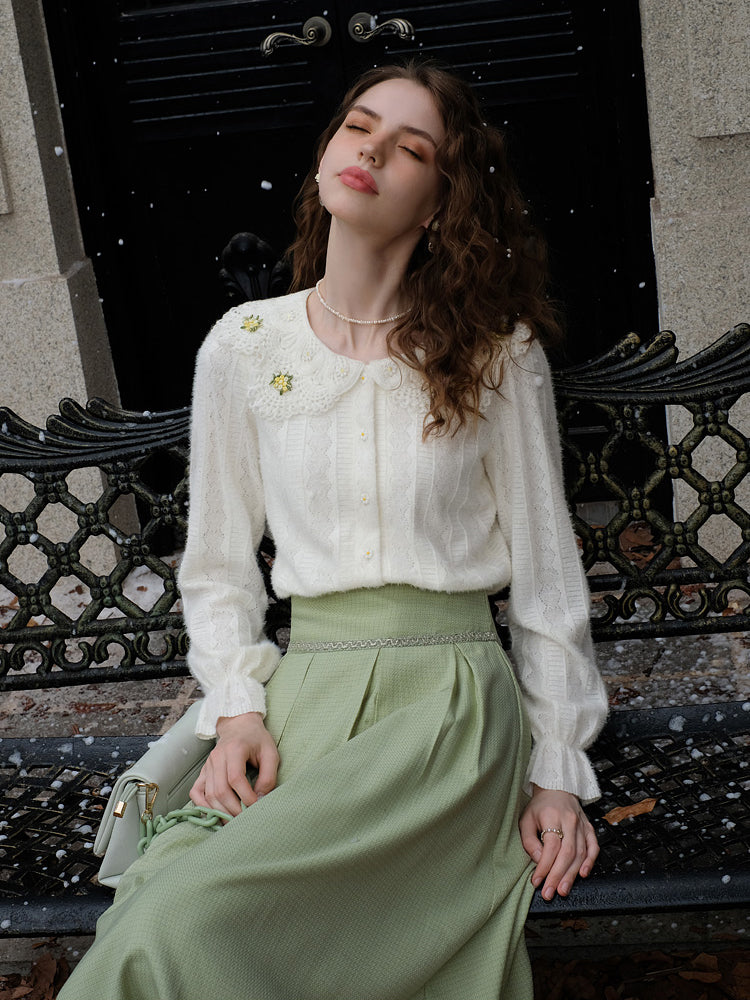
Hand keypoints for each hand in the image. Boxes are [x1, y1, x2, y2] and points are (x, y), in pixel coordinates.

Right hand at [190, 712, 279, 816]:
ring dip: (220, 812)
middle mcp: (217, 757)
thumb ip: (269, 776)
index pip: (235, 778)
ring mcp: (207, 765)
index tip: (257, 806)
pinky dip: (202, 806)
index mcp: (235, 749)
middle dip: (233, 809)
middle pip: (220, 790)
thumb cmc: (257, 740)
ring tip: (234, 822)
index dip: (246, 796)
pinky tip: (214, 814)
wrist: (239, 726)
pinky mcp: (203, 772)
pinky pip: (196, 792)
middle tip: (246, 820)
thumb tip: (260, 799)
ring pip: (208, 794)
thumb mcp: (270, 753)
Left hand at [518, 785, 598, 900]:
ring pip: (580, 853)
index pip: (551, 846)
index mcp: (551, 816)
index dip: (544, 866)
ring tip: (563, 890)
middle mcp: (569, 820)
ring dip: (572, 874)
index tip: (537, 881)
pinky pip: (593, 847)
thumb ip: (530, 841)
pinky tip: (583, 874)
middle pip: (567, 852)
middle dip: (558, 876)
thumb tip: (539, 861)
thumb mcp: (526, 819)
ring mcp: (582, 824)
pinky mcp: (589, 828)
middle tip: (550, 893)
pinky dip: (590, 862)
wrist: (557, 788)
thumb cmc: (539, 807)